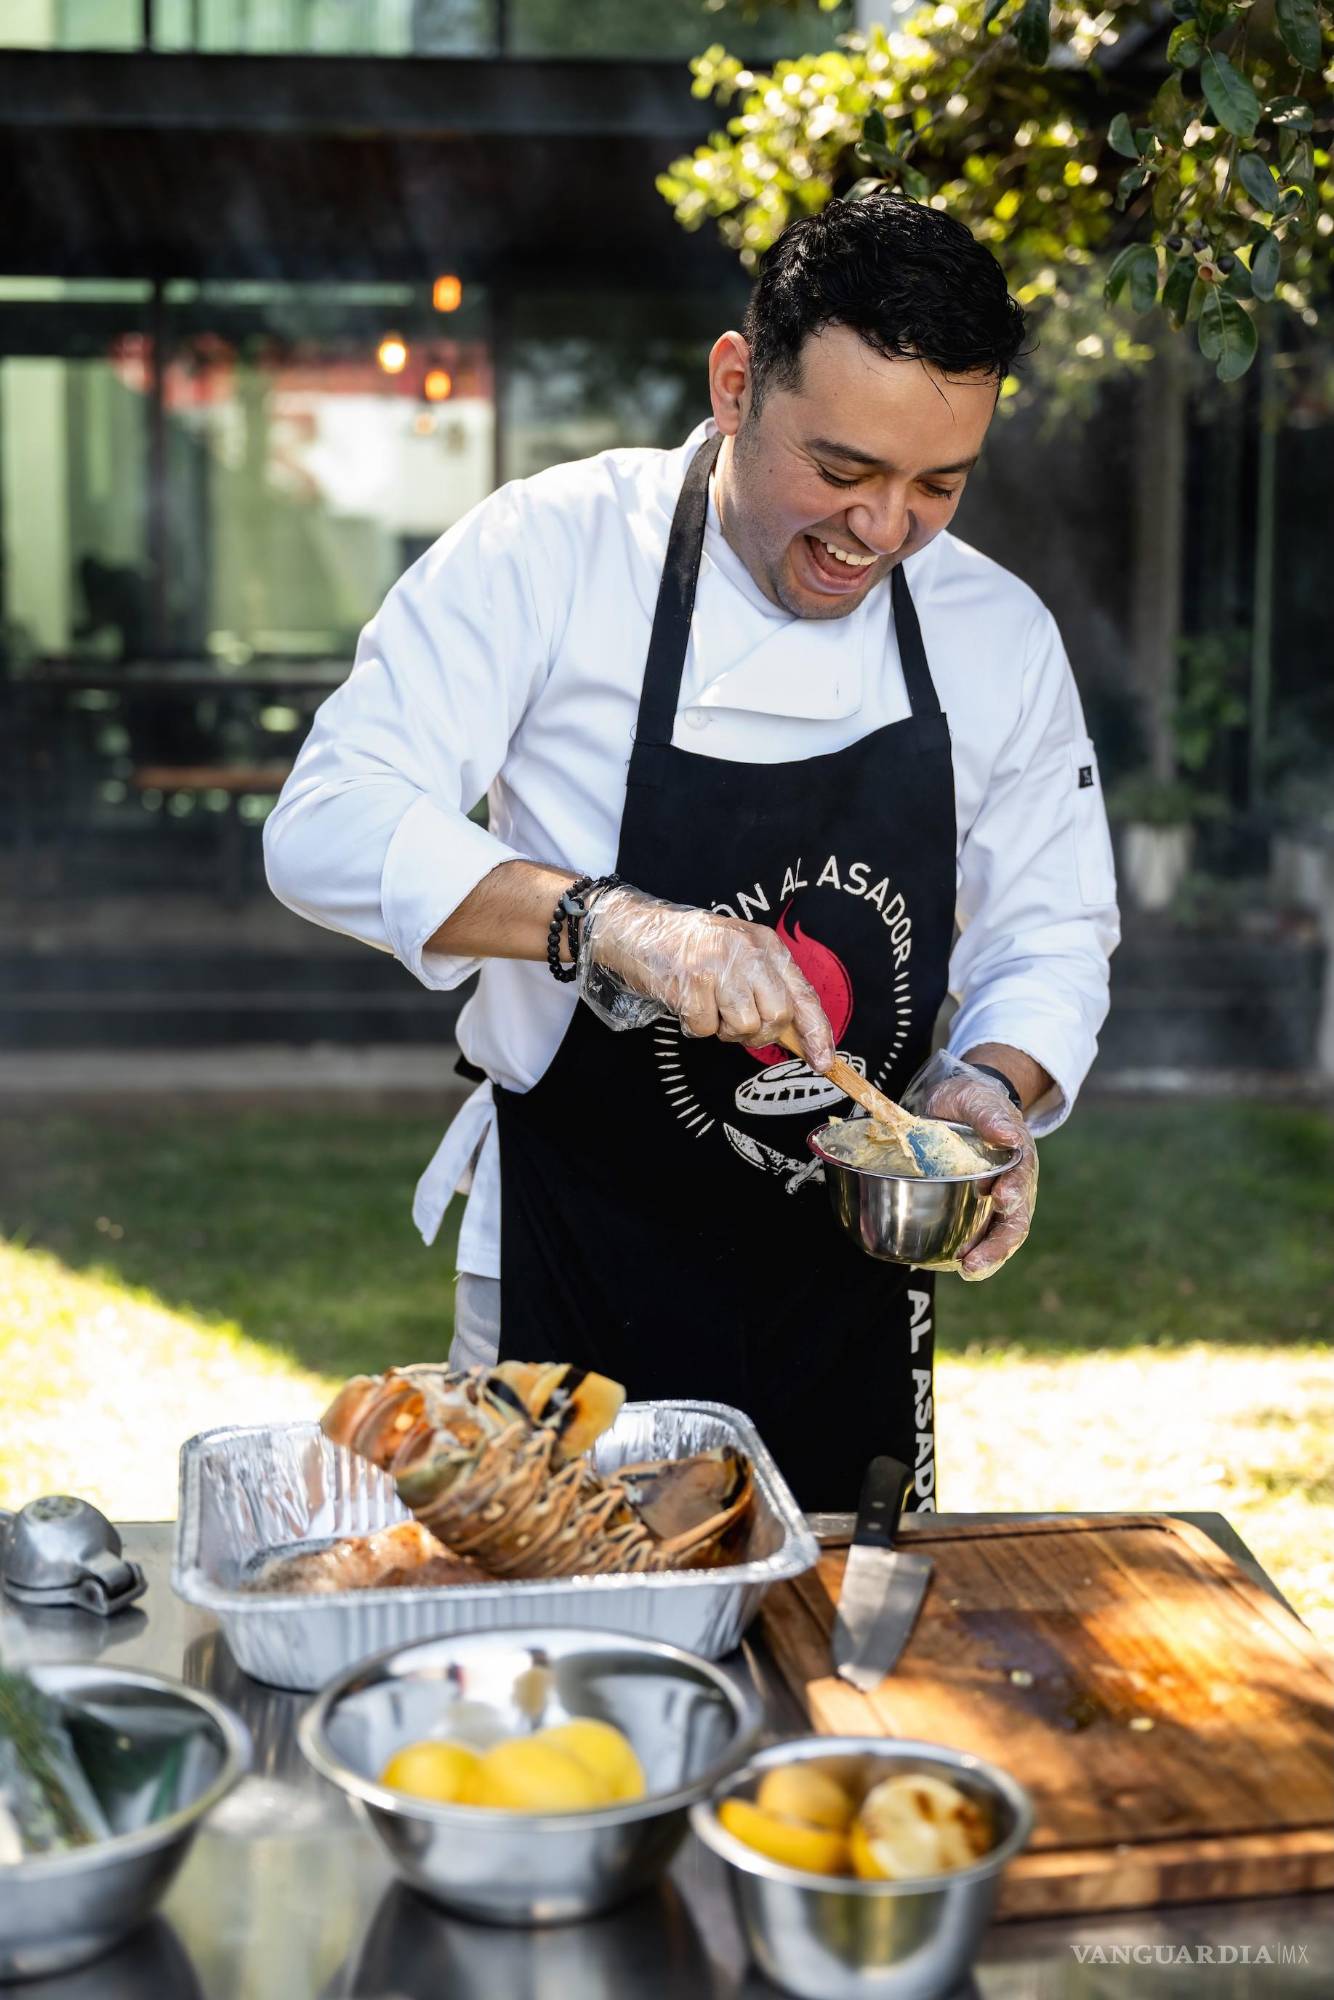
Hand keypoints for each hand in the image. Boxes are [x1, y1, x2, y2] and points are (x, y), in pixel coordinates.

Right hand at [578, 883, 834, 1069]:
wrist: (636, 930)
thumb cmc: (690, 949)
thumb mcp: (738, 955)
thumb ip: (767, 986)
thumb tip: (795, 1034)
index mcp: (766, 945)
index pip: (804, 995)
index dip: (817, 1032)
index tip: (824, 1062)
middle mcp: (749, 951)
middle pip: (777, 1017)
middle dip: (758, 1032)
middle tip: (734, 1021)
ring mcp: (721, 965)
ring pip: (744, 1027)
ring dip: (723, 1029)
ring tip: (708, 1006)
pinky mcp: (693, 981)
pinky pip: (706, 1029)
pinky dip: (695, 1025)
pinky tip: (687, 1002)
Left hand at [902, 1050, 1037, 1279]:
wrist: (959, 1108)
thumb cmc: (971, 1102)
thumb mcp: (976, 1099)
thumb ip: (989, 1115)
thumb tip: (1008, 1136)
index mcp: (1018, 1159)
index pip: (1022, 1181)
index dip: (1015, 1194)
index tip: (1002, 1199)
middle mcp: (1012, 1187)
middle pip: (1013, 1224)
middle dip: (997, 1247)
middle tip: (974, 1264)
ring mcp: (994, 1204)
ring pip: (997, 1237)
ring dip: (984, 1258)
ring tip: (965, 1271)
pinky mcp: (975, 1211)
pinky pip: (976, 1237)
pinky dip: (966, 1253)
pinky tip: (948, 1265)